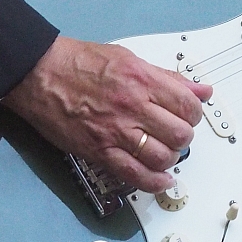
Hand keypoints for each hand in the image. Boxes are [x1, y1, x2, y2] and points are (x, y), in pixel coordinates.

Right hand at [2, 35, 212, 192]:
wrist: (40, 73)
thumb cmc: (80, 62)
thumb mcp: (129, 58)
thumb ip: (167, 77)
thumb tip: (201, 90)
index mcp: (142, 79)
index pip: (187, 104)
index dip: (195, 113)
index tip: (189, 115)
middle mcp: (133, 106)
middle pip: (179, 134)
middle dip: (184, 137)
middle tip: (177, 134)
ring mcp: (116, 131)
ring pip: (161, 157)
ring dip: (170, 158)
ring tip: (165, 152)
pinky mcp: (99, 151)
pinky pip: (134, 175)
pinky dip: (153, 182)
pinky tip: (160, 180)